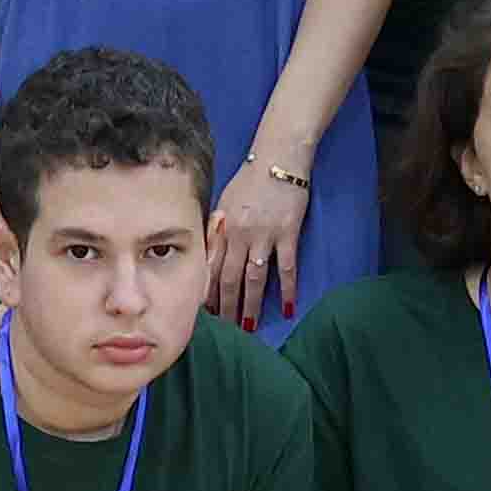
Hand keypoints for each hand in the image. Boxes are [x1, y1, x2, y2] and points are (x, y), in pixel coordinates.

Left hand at [209, 154, 309, 329]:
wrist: (277, 159)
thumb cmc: (249, 179)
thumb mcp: (223, 201)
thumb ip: (217, 228)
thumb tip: (209, 252)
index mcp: (221, 228)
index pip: (210, 267)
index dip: (206, 292)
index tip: (203, 314)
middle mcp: (239, 235)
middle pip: (229, 279)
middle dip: (226, 307)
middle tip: (225, 330)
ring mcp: (264, 236)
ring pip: (255, 278)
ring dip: (251, 304)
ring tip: (249, 327)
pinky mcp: (287, 234)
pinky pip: (287, 267)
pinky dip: (287, 289)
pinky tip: (287, 308)